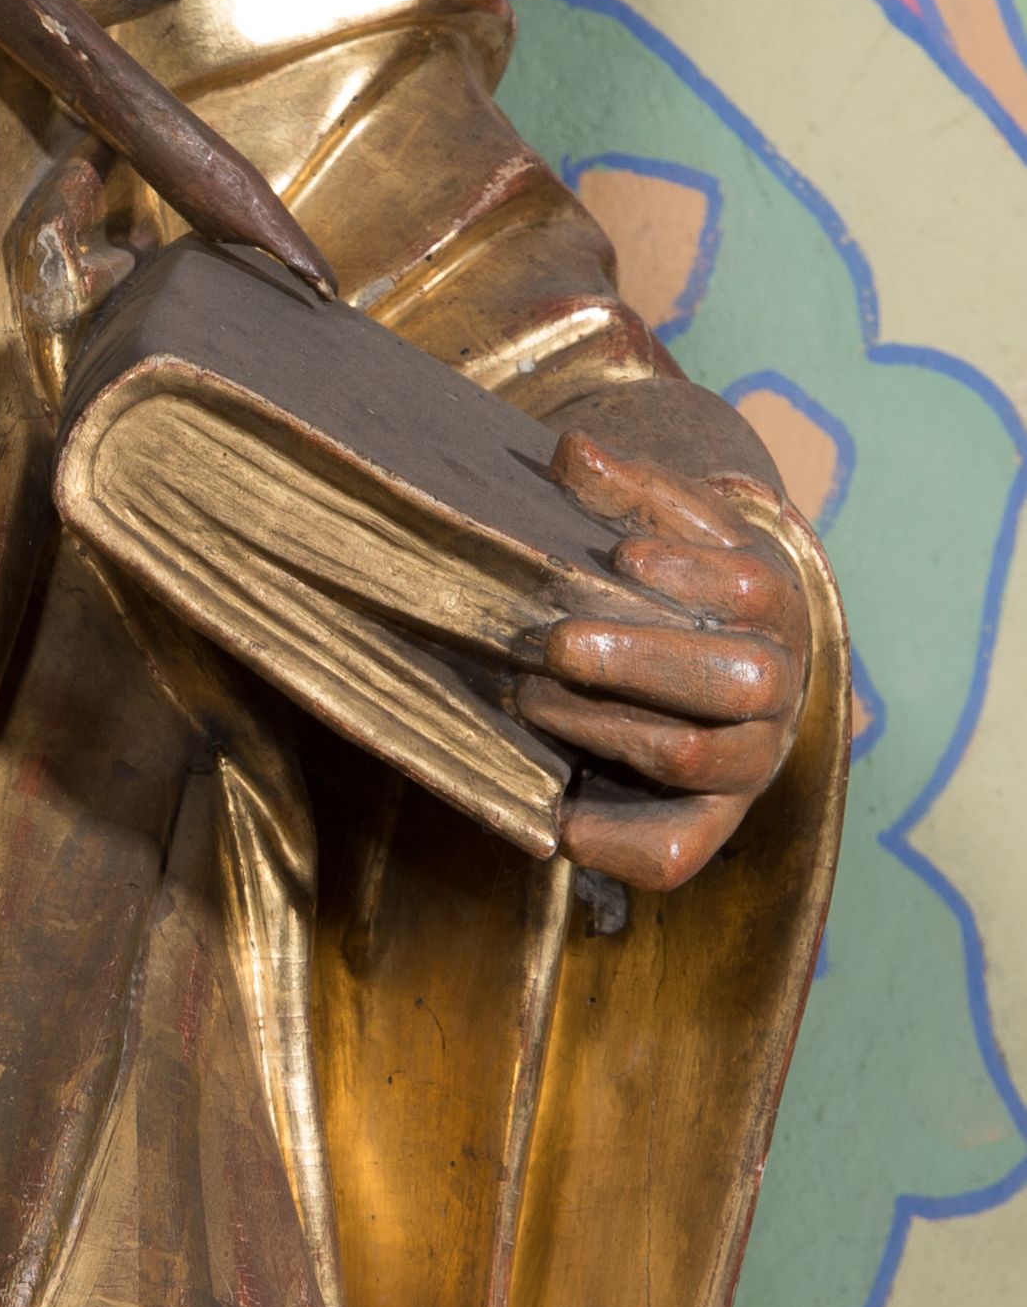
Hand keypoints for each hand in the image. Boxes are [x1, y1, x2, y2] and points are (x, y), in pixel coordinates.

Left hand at [538, 418, 812, 893]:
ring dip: (604, 729)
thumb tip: (573, 453)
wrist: (721, 659)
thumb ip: (627, 493)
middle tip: (553, 644)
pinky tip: (557, 817)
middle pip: (736, 679)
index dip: (686, 573)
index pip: (749, 586)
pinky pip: (674, 853)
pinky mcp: (711, 824)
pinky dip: (614, 843)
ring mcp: (749, 762)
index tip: (617, 560)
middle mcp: (777, 688)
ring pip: (693, 756)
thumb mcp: (667, 528)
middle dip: (640, 660)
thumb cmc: (680, 585)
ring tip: (528, 700)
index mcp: (773, 603)